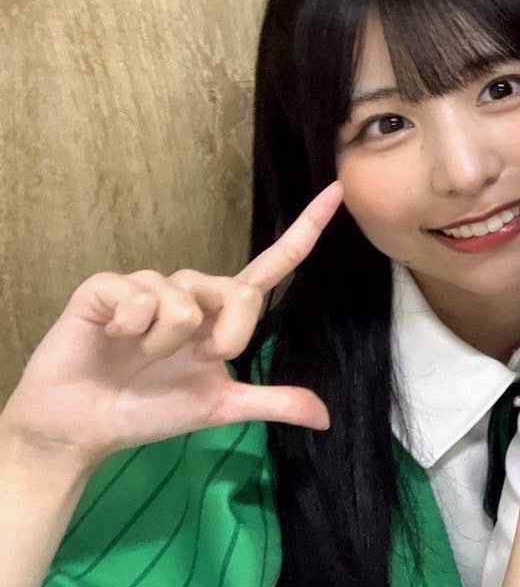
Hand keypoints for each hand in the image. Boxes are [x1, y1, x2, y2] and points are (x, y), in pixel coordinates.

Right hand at [0, 184, 340, 472]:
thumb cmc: (148, 410)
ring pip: (187, 302)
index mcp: (222, 312)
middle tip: (190, 362)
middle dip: (225, 339)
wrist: (83, 425)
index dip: (306, 228)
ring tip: (139, 354)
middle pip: (241, 293)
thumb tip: (326, 419)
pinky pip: (140, 298)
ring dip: (166, 343)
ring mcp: (150, 284)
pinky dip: (129, 330)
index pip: (273, 265)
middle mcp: (192, 290)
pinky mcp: (108, 286)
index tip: (339, 191)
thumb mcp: (218, 406)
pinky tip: (112, 338)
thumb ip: (272, 403)